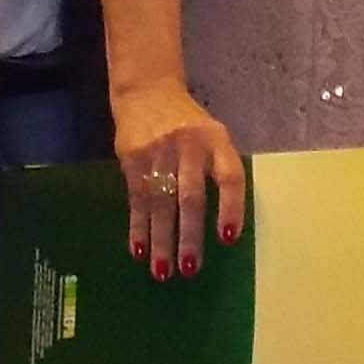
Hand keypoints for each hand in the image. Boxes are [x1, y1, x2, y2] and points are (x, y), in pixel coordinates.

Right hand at [110, 80, 247, 278]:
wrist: (147, 91)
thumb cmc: (189, 125)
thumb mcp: (213, 136)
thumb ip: (219, 170)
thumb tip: (225, 225)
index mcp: (216, 140)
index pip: (229, 176)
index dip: (230, 208)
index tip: (227, 239)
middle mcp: (188, 145)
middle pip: (190, 197)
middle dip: (189, 235)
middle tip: (190, 269)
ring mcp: (158, 151)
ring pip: (161, 204)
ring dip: (161, 240)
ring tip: (163, 271)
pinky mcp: (132, 158)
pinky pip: (137, 199)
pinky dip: (138, 227)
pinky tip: (139, 251)